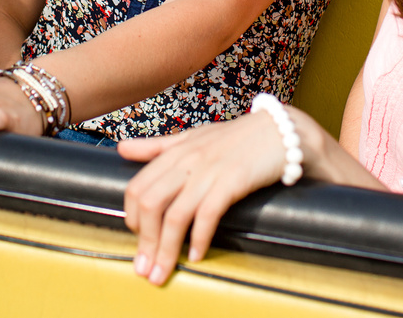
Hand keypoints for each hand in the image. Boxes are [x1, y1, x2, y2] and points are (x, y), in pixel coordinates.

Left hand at [119, 110, 288, 284]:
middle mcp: (188, 160)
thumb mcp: (194, 137)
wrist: (281, 131)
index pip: (136, 187)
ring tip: (163, 271)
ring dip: (166, 250)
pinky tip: (196, 255)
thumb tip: (122, 148)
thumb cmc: (237, 137)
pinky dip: (199, 239)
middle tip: (146, 268)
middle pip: (150, 205)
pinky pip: (207, 214)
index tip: (138, 239)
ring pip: (175, 215)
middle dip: (144, 242)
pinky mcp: (233, 180)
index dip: (131, 218)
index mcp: (176, 151)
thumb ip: (158, 146)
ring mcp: (210, 170)